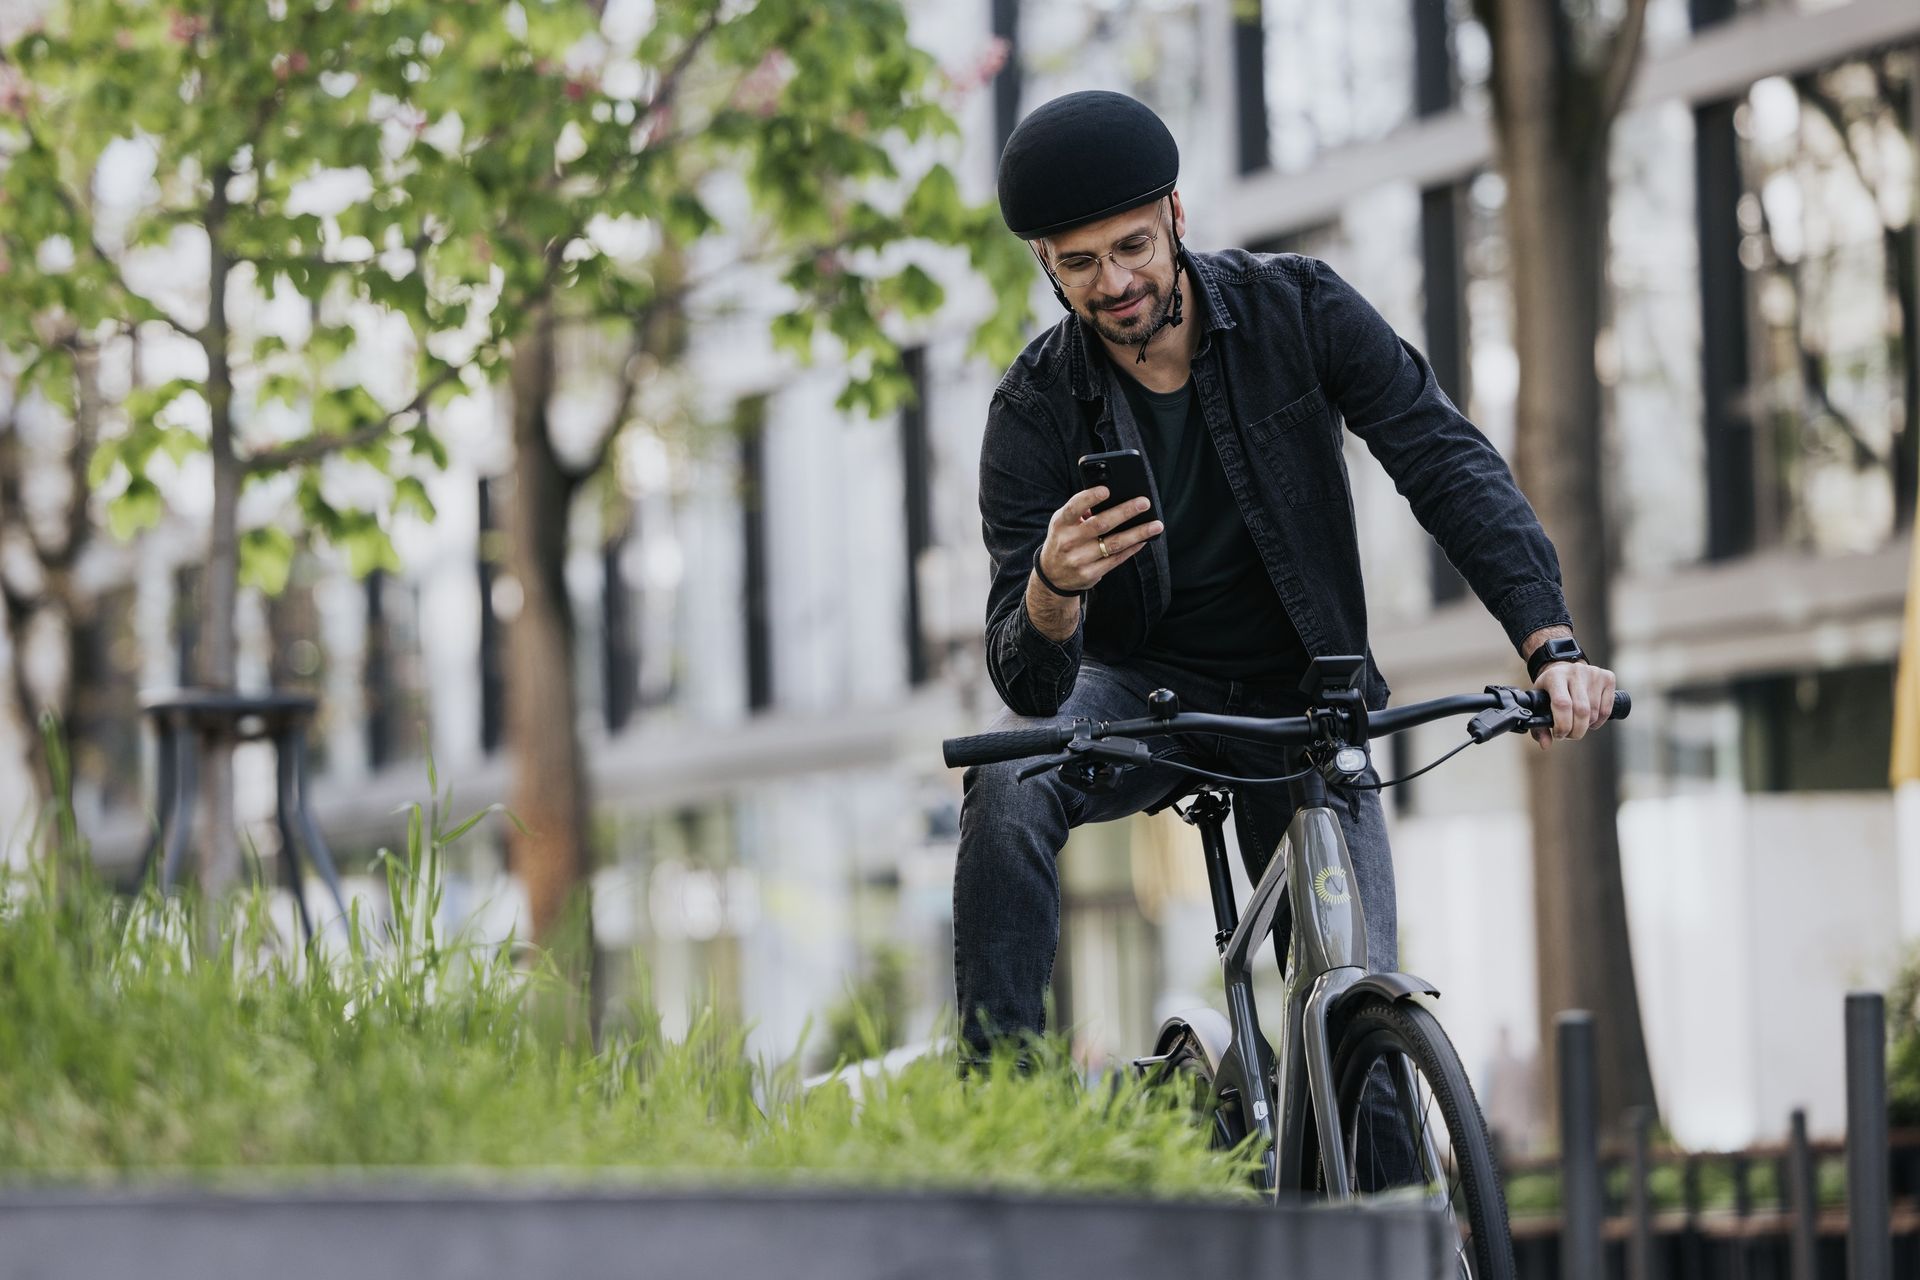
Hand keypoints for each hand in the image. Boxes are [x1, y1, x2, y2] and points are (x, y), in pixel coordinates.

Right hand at [1035, 485, 1163, 594]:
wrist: (1052, 576)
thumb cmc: (1064, 539)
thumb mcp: (1063, 523)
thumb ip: (1081, 511)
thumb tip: (1114, 498)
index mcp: (1061, 524)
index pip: (1074, 508)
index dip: (1089, 498)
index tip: (1107, 490)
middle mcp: (1069, 541)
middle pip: (1101, 524)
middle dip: (1124, 512)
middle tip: (1144, 503)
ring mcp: (1079, 559)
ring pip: (1114, 544)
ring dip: (1138, 533)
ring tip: (1156, 525)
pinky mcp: (1090, 573)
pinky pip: (1116, 559)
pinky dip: (1132, 548)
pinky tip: (1144, 540)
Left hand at [1530, 659, 1616, 749]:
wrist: (1564, 668)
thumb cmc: (1549, 690)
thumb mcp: (1539, 703)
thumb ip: (1539, 726)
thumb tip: (1545, 745)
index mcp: (1555, 676)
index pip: (1562, 704)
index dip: (1562, 725)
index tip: (1559, 734)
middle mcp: (1575, 672)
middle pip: (1581, 710)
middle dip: (1576, 730)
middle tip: (1569, 735)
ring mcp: (1593, 673)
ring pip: (1594, 712)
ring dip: (1586, 726)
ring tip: (1577, 724)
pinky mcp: (1608, 677)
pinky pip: (1606, 709)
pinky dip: (1599, 721)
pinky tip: (1590, 720)